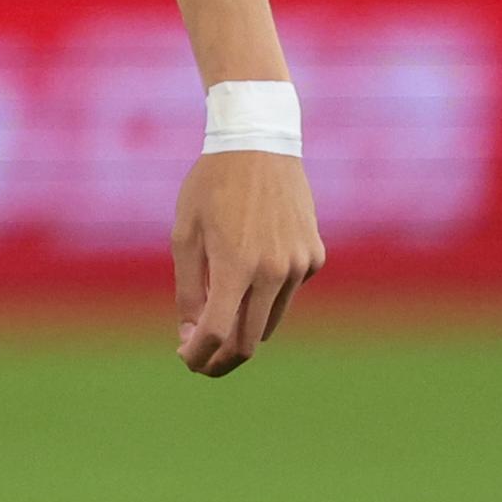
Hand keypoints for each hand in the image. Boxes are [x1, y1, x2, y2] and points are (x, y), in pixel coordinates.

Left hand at [171, 151, 323, 376]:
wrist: (259, 143)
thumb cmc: (211, 186)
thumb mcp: (185, 235)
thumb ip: (188, 289)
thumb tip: (192, 333)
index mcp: (236, 264)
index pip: (217, 332)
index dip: (198, 355)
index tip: (186, 359)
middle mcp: (274, 270)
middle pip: (249, 341)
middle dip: (222, 359)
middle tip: (200, 359)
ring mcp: (300, 264)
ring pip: (271, 321)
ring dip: (243, 329)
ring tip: (217, 322)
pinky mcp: (315, 257)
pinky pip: (288, 292)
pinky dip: (267, 295)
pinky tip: (251, 269)